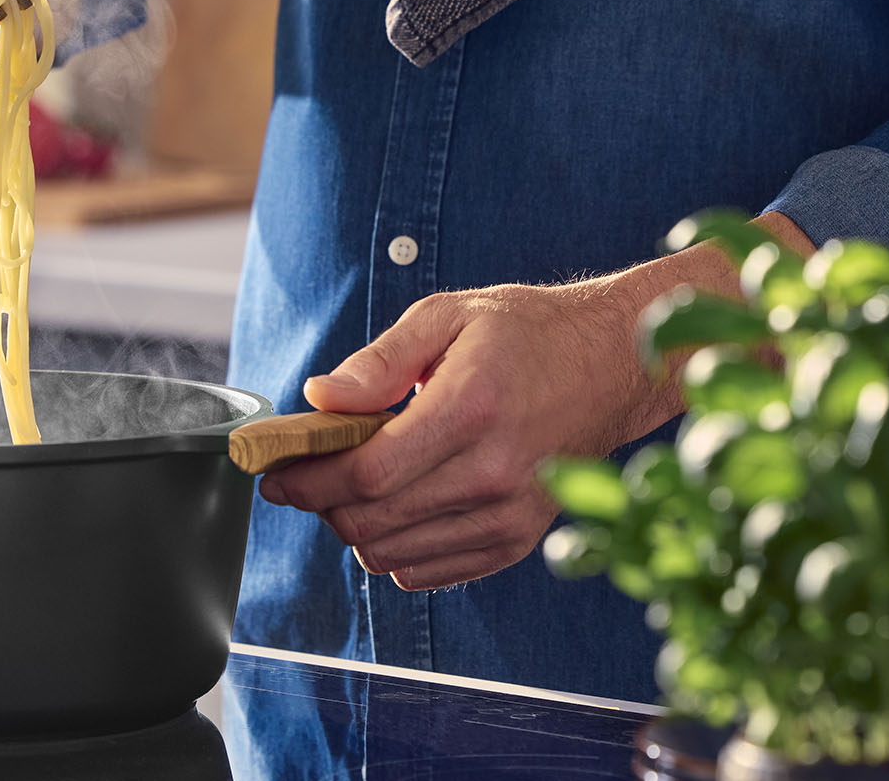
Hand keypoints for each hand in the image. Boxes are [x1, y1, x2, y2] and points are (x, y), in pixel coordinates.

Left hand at [259, 212, 813, 590]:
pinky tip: (399, 506)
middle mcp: (494, 472)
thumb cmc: (527, 334)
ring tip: (358, 483)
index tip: (275, 471)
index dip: (308, 480)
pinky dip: (396, 550)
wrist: (613, 365)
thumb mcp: (447, 316)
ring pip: (393, 556)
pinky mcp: (518, 540)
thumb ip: (378, 361)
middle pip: (372, 522)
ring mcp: (510, 515)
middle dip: (321, 504)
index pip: (367, 473)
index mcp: (472, 409)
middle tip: (307, 474)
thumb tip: (320, 397)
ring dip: (355, 528)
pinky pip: (428, 572)